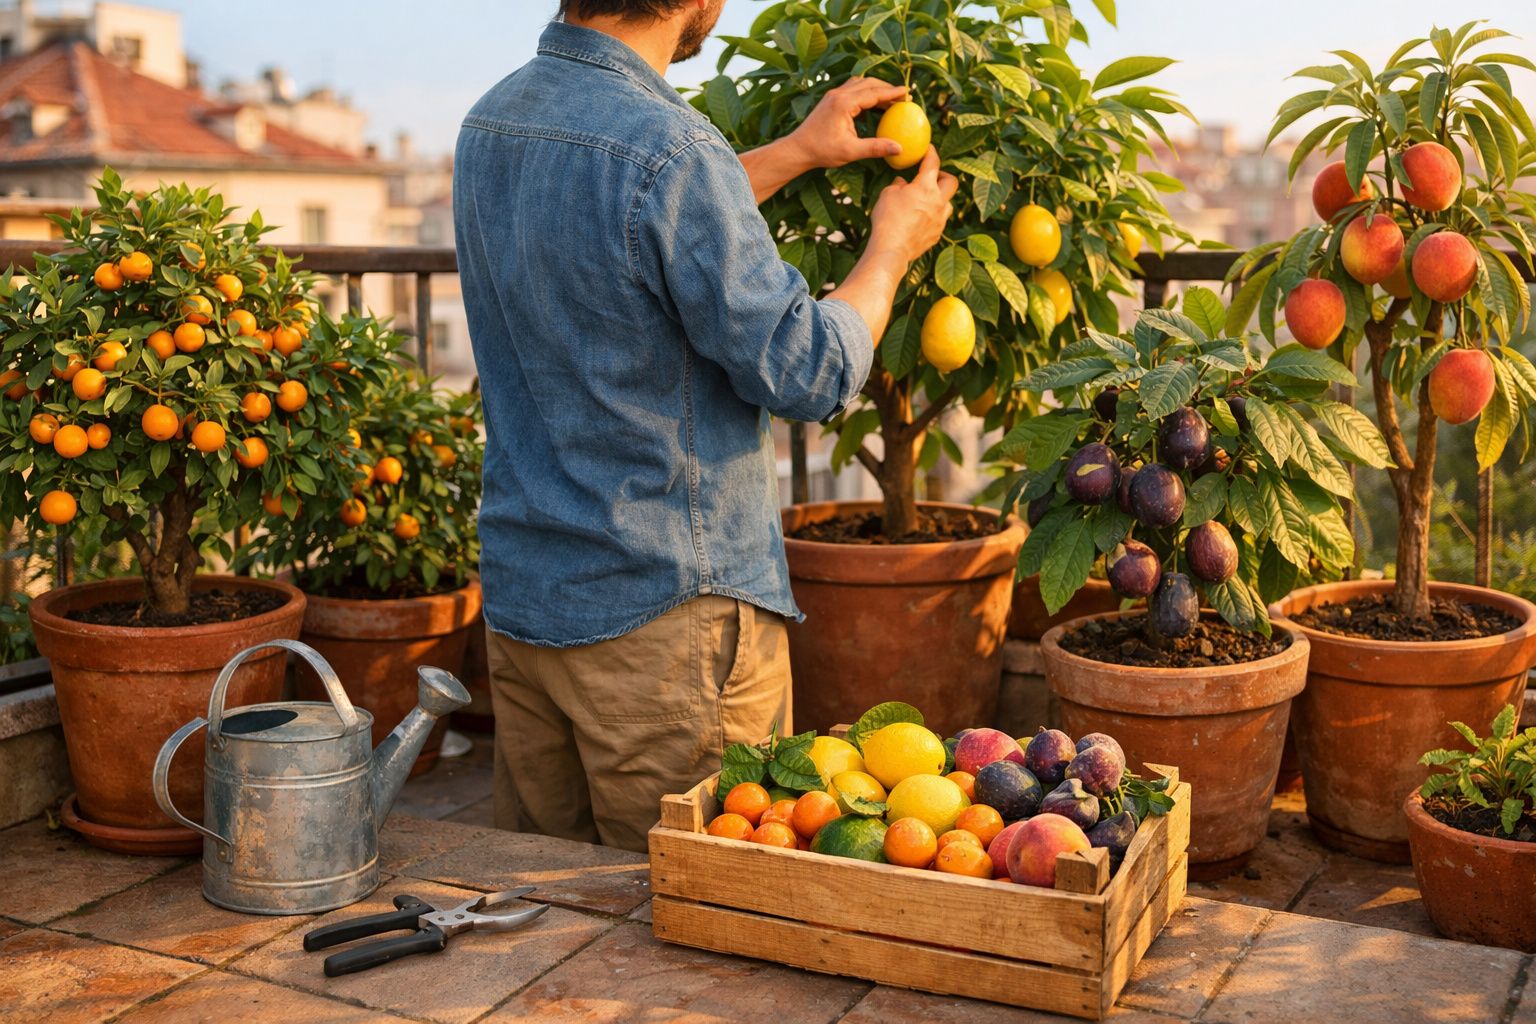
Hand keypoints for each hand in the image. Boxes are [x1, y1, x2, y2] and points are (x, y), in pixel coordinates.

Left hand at [786, 77, 909, 169]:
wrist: (798, 149)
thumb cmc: (821, 151)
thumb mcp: (850, 152)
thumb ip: (875, 148)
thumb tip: (899, 148)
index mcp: (844, 103)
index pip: (874, 92)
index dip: (892, 92)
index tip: (908, 93)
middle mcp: (838, 94)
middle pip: (868, 83)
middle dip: (887, 87)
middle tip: (903, 96)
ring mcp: (833, 95)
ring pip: (860, 83)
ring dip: (876, 88)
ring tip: (891, 98)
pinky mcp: (831, 100)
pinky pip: (853, 90)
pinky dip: (866, 93)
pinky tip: (873, 104)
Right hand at [867, 147, 958, 264]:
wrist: (891, 249)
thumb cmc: (887, 219)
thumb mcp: (887, 194)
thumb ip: (898, 185)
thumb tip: (903, 183)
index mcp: (926, 186)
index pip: (933, 163)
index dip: (931, 153)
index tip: (929, 149)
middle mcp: (938, 201)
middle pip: (951, 182)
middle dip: (943, 176)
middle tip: (933, 178)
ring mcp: (940, 220)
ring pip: (948, 204)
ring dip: (940, 199)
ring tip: (926, 202)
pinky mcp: (937, 235)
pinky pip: (939, 221)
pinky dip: (932, 217)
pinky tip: (919, 221)